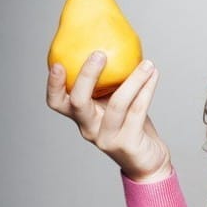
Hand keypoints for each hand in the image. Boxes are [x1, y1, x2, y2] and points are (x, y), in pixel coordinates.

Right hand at [46, 51, 172, 182]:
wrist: (148, 162)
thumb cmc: (132, 128)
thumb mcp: (116, 105)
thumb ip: (111, 85)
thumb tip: (115, 44)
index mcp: (82, 117)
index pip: (57, 103)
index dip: (53, 85)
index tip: (57, 63)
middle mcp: (89, 129)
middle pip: (78, 102)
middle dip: (86, 76)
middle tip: (100, 53)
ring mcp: (107, 138)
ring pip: (117, 105)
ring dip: (133, 80)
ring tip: (146, 63)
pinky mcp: (128, 143)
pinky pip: (138, 111)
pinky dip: (146, 90)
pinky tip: (153, 74)